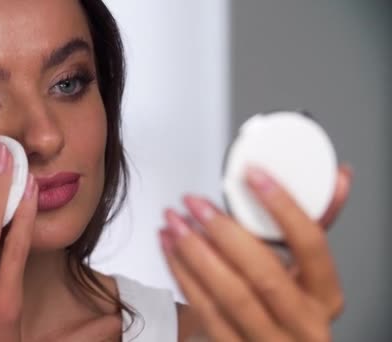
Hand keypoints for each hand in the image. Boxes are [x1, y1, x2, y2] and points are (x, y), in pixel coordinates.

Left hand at [161, 165, 352, 340]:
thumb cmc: (289, 306)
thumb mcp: (308, 271)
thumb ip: (314, 225)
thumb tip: (335, 178)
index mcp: (325, 295)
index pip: (310, 245)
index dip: (283, 206)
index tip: (253, 176)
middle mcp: (302, 323)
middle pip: (263, 274)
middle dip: (224, 231)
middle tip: (195, 203)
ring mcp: (267, 340)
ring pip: (228, 295)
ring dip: (194, 252)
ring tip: (174, 221)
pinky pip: (203, 309)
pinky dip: (181, 273)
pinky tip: (170, 247)